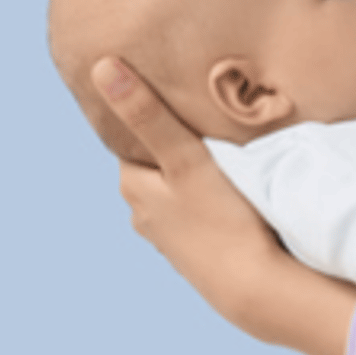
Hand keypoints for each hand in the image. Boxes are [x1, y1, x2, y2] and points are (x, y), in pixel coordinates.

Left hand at [93, 57, 355, 354]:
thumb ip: (147, 114)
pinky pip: (197, 215)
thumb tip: (102, 68)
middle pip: (156, 166)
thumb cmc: (222, 218)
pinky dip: (209, 203)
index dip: (153, 118)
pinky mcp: (198, 254)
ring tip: (224, 159)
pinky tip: (231, 199)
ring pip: (177, 192)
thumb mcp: (184, 158)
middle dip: (176, 148)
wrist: (254, 286)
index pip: (132, 140)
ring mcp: (170, 239)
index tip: (178, 101)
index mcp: (133, 188)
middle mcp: (143, 216)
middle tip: (208, 125)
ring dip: (193, 177)